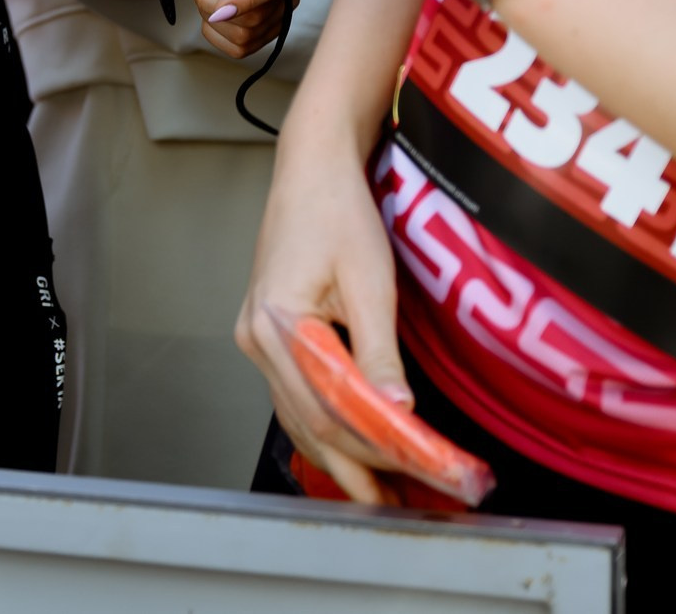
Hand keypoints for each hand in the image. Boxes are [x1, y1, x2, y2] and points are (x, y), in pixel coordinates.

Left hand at [179, 0, 300, 58]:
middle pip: (256, 16)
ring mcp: (282, 6)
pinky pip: (242, 48)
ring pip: (247, 35)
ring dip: (210, 19)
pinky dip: (215, 34)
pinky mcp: (269, 26)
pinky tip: (208, 10)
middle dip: (213, 5)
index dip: (247, 0)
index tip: (217, 9)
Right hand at [235, 131, 410, 503]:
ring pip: (298, 417)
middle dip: (357, 469)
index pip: (330, 408)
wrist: (311, 169)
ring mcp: (256, 339)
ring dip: (339, 457)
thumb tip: (398, 409)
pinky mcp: (267, 335)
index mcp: (276, 323)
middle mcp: (256, 338)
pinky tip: (350, 448)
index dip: (377, 448)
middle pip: (309, 422)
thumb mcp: (369, 281)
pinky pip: (294, 396)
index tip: (420, 473)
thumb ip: (378, 350)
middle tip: (402, 505)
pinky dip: (324, 427)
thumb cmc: (337, 211)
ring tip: (380, 493)